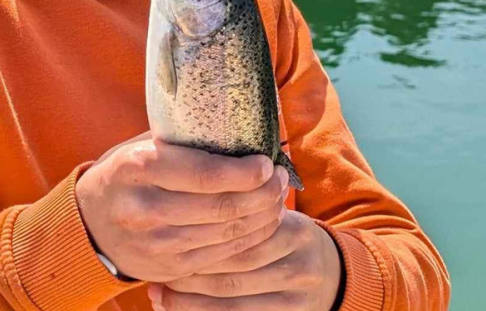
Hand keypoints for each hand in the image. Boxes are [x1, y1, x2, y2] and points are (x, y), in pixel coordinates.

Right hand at [74, 132, 289, 283]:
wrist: (89, 226)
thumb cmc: (125, 175)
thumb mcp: (140, 146)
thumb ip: (182, 139)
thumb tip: (242, 124)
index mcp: (137, 167)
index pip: (203, 174)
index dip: (243, 172)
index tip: (266, 163)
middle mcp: (145, 209)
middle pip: (221, 207)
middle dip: (262, 193)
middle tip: (279, 178)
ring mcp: (156, 244)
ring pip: (227, 235)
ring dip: (262, 217)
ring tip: (277, 197)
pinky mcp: (169, 269)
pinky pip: (221, 257)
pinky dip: (248, 239)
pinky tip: (261, 222)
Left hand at [147, 210, 342, 310]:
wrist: (329, 273)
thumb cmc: (283, 235)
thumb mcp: (273, 213)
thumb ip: (241, 202)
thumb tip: (184, 188)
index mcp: (295, 227)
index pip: (244, 226)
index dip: (203, 227)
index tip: (168, 227)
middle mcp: (301, 261)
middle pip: (236, 262)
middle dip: (192, 263)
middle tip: (156, 264)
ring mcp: (298, 293)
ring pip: (232, 294)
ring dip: (190, 294)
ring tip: (159, 290)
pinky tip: (174, 307)